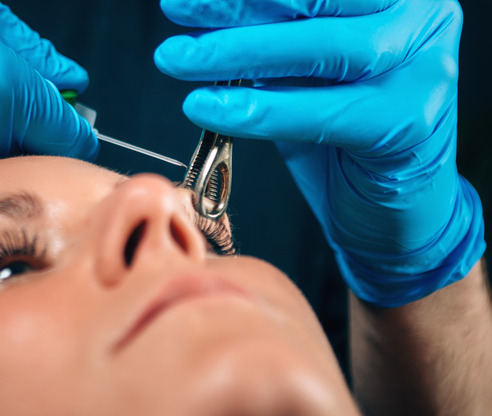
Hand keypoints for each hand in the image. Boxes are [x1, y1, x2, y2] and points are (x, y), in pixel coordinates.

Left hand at [154, 0, 484, 305]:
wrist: (391, 211)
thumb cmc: (344, 137)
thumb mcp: (303, 75)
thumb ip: (272, 39)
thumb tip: (203, 13)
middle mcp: (418, 18)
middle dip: (237, 5)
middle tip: (175, 14)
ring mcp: (423, 67)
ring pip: (323, 48)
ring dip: (240, 52)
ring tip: (179, 59)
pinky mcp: (410, 122)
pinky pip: (324, 111)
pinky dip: (261, 111)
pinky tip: (209, 108)